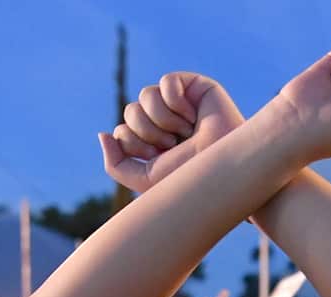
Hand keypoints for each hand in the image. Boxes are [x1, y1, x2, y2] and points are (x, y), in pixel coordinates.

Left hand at [101, 73, 245, 192]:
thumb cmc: (192, 178)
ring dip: (162, 119)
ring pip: (144, 95)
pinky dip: (176, 101)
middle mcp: (164, 123)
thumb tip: (102, 133)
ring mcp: (178, 103)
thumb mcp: (146, 180)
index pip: (121, 133)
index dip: (133, 144)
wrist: (228, 169)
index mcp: (153, 144)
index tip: (159, 157)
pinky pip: (166, 82)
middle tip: (174, 145)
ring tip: (186, 132)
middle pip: (130, 113)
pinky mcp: (193, 86)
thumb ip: (116, 165)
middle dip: (148, 132)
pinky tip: (193, 115)